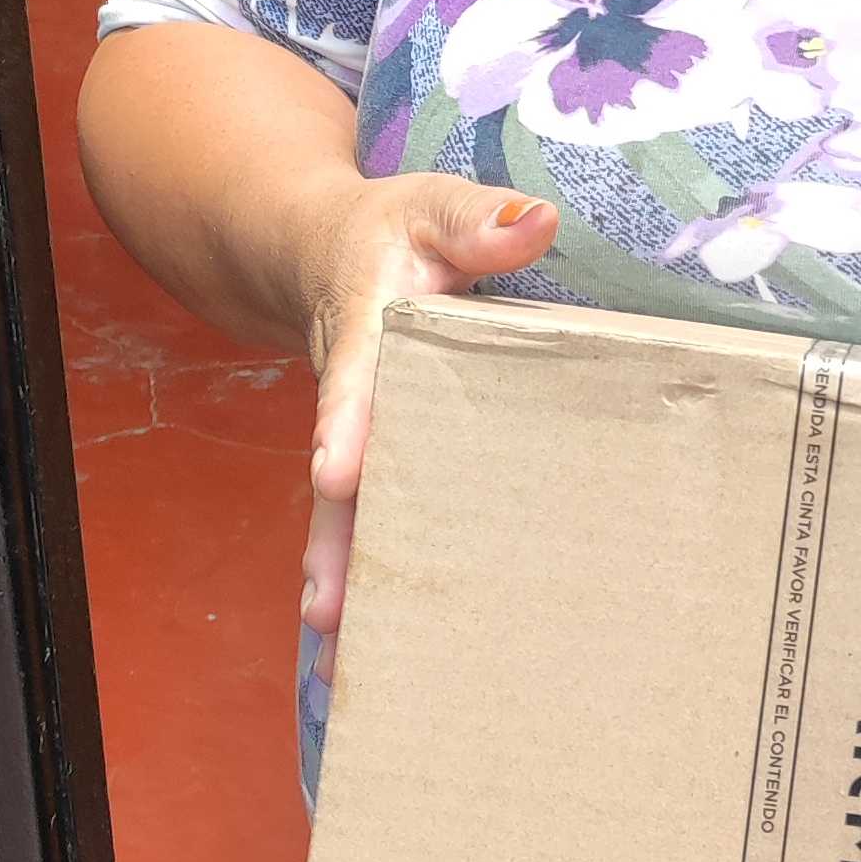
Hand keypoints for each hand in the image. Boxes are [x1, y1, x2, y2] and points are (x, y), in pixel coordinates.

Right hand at [298, 173, 556, 636]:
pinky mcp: (372, 463)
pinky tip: (360, 648)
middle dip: (335, 541)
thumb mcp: (433, 206)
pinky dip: (358, 577)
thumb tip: (536, 223)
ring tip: (339, 655)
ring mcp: (356, 437)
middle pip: (341, 475)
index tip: (337, 471)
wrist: (325, 251)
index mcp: (367, 328)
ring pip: (344, 514)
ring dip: (341, 578)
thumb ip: (478, 220)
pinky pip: (362, 520)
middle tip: (329, 609)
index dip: (346, 423)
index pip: (355, 377)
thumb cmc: (394, 232)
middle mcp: (352, 396)